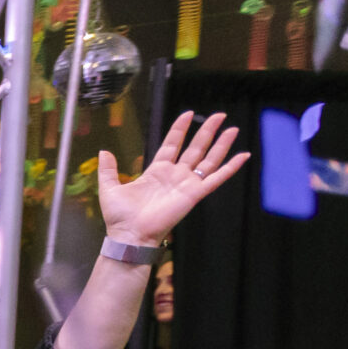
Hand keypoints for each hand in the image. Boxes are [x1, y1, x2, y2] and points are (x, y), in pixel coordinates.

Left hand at [97, 112, 246, 246]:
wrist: (129, 234)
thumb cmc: (120, 216)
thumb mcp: (109, 187)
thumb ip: (108, 169)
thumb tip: (104, 150)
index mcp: (157, 171)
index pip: (172, 144)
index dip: (180, 129)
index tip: (188, 114)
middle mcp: (175, 175)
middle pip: (195, 148)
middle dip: (207, 131)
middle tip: (219, 115)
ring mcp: (186, 184)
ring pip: (209, 159)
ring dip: (221, 144)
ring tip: (232, 128)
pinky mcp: (195, 194)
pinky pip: (216, 178)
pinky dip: (230, 168)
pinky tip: (243, 156)